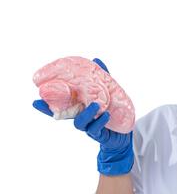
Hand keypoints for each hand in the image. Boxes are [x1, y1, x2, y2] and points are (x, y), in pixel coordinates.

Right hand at [33, 58, 133, 175]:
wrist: (124, 132)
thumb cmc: (112, 110)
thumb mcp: (109, 92)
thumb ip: (102, 78)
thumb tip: (96, 60)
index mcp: (79, 107)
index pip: (60, 106)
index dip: (46, 106)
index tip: (35, 101)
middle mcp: (80, 117)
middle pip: (63, 115)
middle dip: (51, 110)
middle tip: (44, 103)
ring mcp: (88, 126)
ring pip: (80, 122)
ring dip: (87, 113)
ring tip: (96, 105)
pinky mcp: (99, 133)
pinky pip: (96, 128)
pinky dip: (100, 121)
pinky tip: (106, 115)